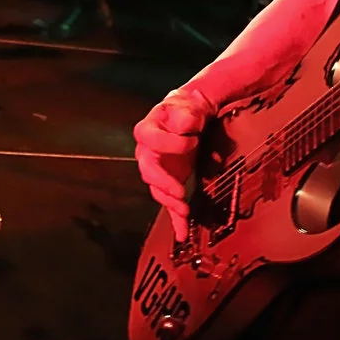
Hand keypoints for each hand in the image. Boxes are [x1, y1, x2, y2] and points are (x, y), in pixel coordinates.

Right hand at [133, 86, 216, 241]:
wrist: (191, 117)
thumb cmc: (186, 109)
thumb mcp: (187, 106)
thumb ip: (186, 114)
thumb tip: (185, 125)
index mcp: (147, 130)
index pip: (149, 139)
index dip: (169, 143)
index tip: (192, 140)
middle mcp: (147, 153)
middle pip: (148, 170)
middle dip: (163, 183)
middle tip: (180, 192)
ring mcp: (157, 170)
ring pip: (157, 190)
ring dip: (170, 203)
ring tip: (184, 211)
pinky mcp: (169, 183)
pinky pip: (169, 203)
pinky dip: (175, 220)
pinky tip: (183, 233)